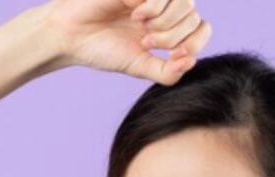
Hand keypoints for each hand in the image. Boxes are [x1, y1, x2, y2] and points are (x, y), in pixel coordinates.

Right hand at [41, 0, 212, 85]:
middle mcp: (164, 9)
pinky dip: (152, 5)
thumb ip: (168, 72)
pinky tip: (134, 11)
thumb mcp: (140, 67)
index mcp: (169, 29)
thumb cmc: (103, 50)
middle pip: (194, 16)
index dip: (195, 42)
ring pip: (185, 2)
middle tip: (146, 42)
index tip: (173, 55)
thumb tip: (192, 62)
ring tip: (141, 28)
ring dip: (165, 21)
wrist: (72, 36)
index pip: (203, 29)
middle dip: (173, 36)